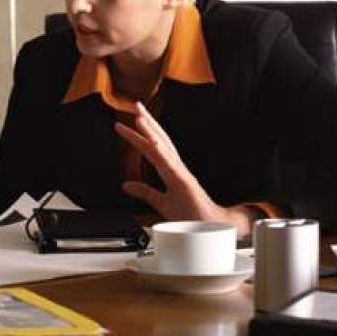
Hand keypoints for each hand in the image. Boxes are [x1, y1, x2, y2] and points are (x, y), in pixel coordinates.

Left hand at [115, 102, 254, 236]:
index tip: (128, 121)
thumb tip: (126, 185)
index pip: (154, 147)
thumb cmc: (191, 216)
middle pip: (160, 140)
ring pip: (164, 148)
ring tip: (139, 116)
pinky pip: (171, 165)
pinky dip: (161, 152)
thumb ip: (145, 192)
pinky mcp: (184, 183)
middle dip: (148, 122)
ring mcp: (181, 174)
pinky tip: (152, 142)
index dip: (142, 133)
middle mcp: (176, 168)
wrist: (209, 230)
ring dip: (151, 131)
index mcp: (171, 170)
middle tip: (136, 105)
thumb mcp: (160, 202)